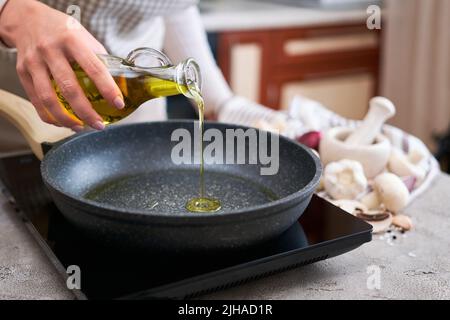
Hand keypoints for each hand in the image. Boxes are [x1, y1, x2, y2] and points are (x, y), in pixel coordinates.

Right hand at [0, 0, 123, 130]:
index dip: (108, 89)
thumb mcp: (83, 36)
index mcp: (72, 40)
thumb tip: (118, 82)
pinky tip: (63, 123)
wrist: (26, 19)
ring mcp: (34, 62)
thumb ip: (99, 57)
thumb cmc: (61, 30)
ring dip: (66, 119)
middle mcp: (51, 50)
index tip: (118, 104)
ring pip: (49, 99)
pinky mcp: (22, 72)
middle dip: (86, 112)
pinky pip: (36, 101)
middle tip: (99, 124)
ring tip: (81, 127)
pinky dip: (50, 116)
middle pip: (69, 88)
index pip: (94, 69)